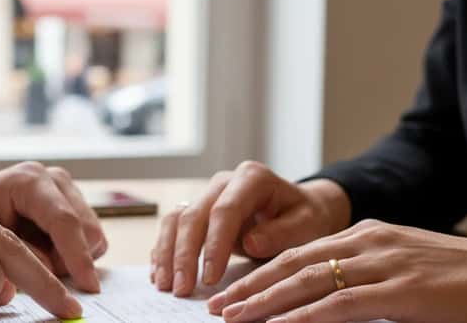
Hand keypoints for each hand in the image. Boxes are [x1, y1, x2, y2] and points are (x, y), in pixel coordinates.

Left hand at [0, 162, 107, 292]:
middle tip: (36, 274)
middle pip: (87, 230)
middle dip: (70, 261)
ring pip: (93, 237)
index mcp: (29, 181)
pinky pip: (92, 239)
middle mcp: (54, 179)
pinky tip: (47, 252)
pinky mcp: (77, 203)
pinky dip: (74, 255)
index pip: (64, 220)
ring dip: (71, 259)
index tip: (88, 287)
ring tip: (37, 259)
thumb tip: (33, 287)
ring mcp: (69, 189)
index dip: (77, 256)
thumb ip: (4, 261)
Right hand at [151, 161, 350, 296]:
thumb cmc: (305, 217)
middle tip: (182, 289)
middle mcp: (223, 182)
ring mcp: (207, 194)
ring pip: (176, 219)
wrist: (299, 209)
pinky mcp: (197, 210)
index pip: (225, 211)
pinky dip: (164, 250)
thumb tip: (250, 242)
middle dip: (184, 254)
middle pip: (194, 215)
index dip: (214, 244)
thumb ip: (282, 232)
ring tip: (164, 285)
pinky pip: (172, 227)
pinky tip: (159, 273)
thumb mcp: (307, 225)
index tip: (211, 277)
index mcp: (251, 178)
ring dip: (167, 253)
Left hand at [207, 219, 466, 322]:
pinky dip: (306, 317)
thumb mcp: (398, 268)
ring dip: (266, 301)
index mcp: (362, 235)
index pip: (298, 253)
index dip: (260, 272)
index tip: (231, 290)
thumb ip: (360, 276)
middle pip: (292, 264)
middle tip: (218, 306)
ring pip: (308, 281)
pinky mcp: (401, 289)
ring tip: (234, 317)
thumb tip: (319, 299)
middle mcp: (365, 242)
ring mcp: (382, 263)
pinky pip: (342, 304)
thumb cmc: (453, 278)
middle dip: (251, 286)